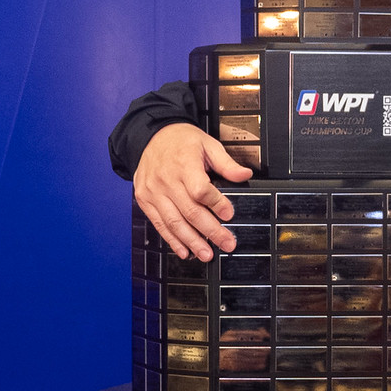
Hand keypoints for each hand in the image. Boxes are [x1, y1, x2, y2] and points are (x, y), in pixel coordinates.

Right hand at [133, 123, 253, 260]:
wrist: (150, 136)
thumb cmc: (181, 141)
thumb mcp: (208, 144)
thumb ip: (226, 163)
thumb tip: (245, 175)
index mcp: (184, 165)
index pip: (200, 190)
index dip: (216, 204)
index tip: (229, 215)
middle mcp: (167, 180)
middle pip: (190, 211)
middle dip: (210, 231)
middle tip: (226, 244)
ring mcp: (153, 192)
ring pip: (174, 222)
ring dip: (191, 241)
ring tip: (206, 254)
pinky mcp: (145, 200)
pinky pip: (159, 224)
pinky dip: (172, 240)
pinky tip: (184, 251)